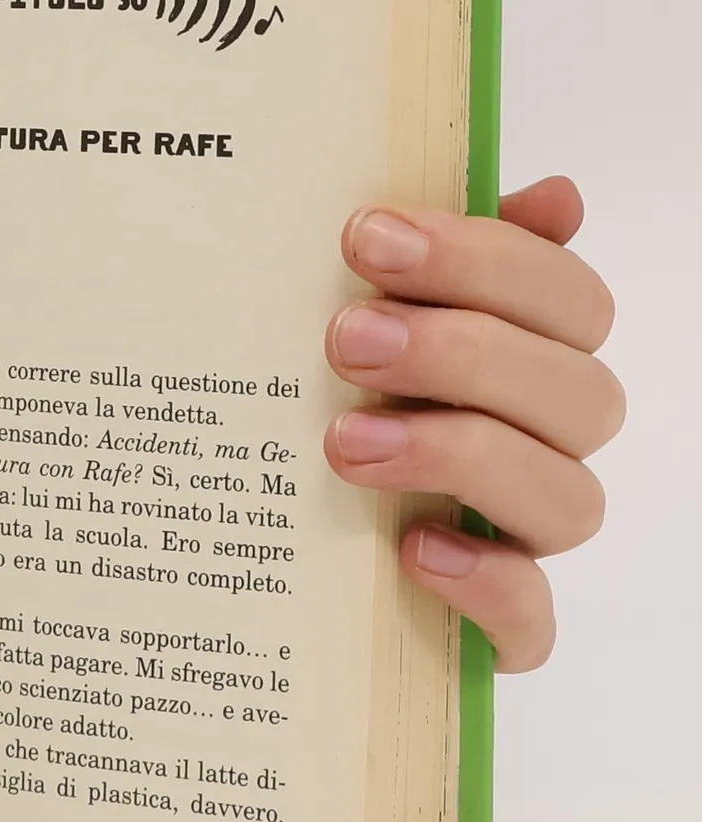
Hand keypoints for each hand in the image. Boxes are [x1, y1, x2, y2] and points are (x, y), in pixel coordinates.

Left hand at [323, 176, 622, 672]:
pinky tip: (414, 547)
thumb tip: (554, 197)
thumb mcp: (352, 310)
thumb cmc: (320, 389)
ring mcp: (523, 536)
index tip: (365, 236)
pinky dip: (486, 583)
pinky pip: (531, 621)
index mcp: (527, 353)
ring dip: (462, 457)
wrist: (241, 529)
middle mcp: (543, 442)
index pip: (566, 297)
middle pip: (580, 393)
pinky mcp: (494, 624)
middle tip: (345, 338)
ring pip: (570, 500)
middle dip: (465, 353)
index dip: (481, 259)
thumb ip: (432, 253)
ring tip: (345, 441)